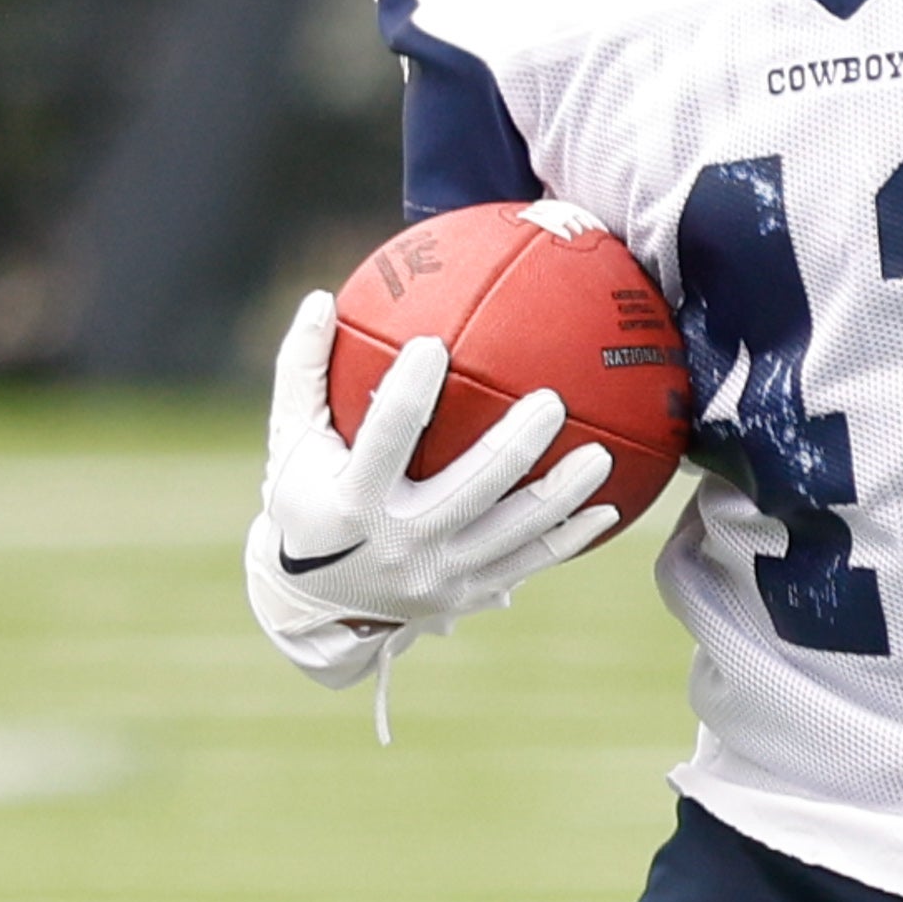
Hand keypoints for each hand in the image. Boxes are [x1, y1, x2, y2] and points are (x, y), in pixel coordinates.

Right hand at [244, 291, 618, 700]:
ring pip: (513, 534)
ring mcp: (438, 574)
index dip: (408, 392)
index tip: (432, 345)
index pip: (385, 438)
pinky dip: (570, 539)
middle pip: (469, 490)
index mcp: (354, 501)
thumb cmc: (306, 499)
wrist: (314, 602)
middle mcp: (400, 543)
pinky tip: (611, 508)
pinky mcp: (466, 593)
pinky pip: (529, 563)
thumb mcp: (291, 440)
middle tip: (552, 402)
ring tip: (602, 455)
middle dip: (514, 448)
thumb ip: (303, 371)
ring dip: (561, 496)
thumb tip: (320, 299)